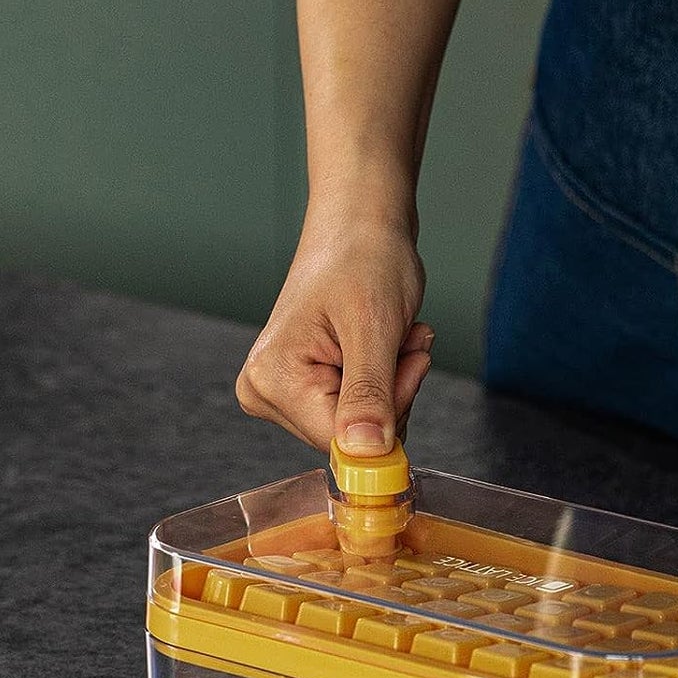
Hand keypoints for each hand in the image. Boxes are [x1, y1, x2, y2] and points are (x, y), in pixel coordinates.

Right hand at [236, 203, 432, 455]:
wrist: (359, 223)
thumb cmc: (363, 256)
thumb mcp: (373, 327)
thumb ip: (369, 396)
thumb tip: (366, 455)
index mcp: (272, 380)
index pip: (342, 442)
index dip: (390, 411)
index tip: (410, 362)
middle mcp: (267, 392)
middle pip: (351, 436)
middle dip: (392, 393)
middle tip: (403, 342)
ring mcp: (284, 392)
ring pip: (362, 426)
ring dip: (394, 384)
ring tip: (395, 336)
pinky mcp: (305, 388)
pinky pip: (361, 410)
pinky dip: (388, 380)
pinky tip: (386, 343)